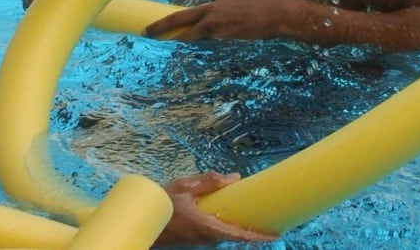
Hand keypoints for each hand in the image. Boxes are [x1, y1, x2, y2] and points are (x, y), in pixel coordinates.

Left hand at [145, 0, 297, 41]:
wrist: (274, 17)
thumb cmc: (256, 4)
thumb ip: (218, 6)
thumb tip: (210, 12)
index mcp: (211, 8)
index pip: (179, 17)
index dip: (161, 24)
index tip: (147, 30)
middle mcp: (212, 22)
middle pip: (182, 33)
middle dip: (164, 36)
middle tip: (149, 39)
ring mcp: (220, 36)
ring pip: (197, 42)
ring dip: (188, 43)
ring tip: (177, 45)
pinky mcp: (228, 45)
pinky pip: (211, 46)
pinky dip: (205, 46)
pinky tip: (204, 48)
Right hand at [156, 172, 273, 244]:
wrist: (144, 223)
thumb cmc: (162, 205)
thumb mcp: (185, 187)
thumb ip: (209, 182)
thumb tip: (235, 178)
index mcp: (207, 227)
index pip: (239, 235)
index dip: (259, 236)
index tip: (276, 235)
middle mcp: (207, 238)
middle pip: (236, 236)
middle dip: (253, 231)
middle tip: (271, 220)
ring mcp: (202, 241)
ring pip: (227, 235)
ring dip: (240, 228)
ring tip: (255, 215)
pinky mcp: (197, 239)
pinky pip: (218, 234)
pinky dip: (229, 227)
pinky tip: (230, 215)